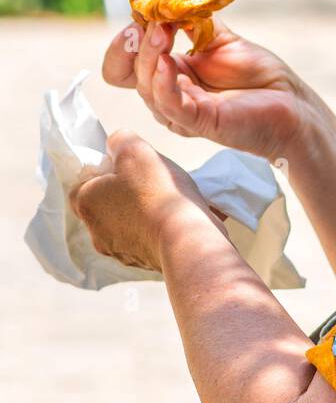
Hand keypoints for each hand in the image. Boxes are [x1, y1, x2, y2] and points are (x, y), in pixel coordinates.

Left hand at [69, 129, 225, 271]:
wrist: (184, 238)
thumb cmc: (156, 190)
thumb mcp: (135, 149)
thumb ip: (119, 140)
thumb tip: (115, 145)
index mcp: (85, 201)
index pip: (84, 181)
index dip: (105, 171)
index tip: (128, 166)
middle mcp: (95, 230)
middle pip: (106, 203)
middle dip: (124, 193)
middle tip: (150, 182)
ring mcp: (117, 251)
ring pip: (125, 223)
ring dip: (140, 213)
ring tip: (166, 203)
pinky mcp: (140, 263)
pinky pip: (143, 241)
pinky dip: (154, 230)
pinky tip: (173, 221)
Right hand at [102, 16, 309, 160]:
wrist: (291, 102)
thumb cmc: (258, 77)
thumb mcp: (220, 39)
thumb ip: (193, 19)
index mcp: (169, 75)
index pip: (123, 65)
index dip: (124, 42)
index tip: (139, 13)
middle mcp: (169, 94)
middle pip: (129, 73)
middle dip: (135, 42)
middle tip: (150, 19)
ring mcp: (182, 111)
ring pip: (146, 86)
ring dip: (151, 53)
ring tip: (163, 29)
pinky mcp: (200, 122)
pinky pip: (170, 105)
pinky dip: (164, 82)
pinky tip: (170, 61)